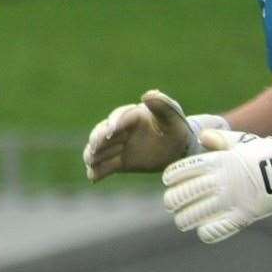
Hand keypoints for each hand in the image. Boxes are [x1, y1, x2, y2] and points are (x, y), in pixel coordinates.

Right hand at [82, 90, 226, 181]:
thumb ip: (163, 105)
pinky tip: (94, 177)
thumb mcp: (173, 116)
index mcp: (133, 115)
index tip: (111, 130)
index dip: (114, 123)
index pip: (119, 117)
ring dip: (92, 155)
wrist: (179, 150)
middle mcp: (121, 130)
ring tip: (91, 161)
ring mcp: (118, 146)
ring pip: (98, 150)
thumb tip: (148, 94)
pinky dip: (96, 172)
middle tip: (95, 147)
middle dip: (97, 138)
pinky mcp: (118, 163)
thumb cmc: (177, 128)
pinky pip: (104, 168)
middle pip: (101, 132)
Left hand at [162, 128, 271, 242]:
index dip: (170, 178)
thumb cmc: (266, 153)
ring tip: (184, 218)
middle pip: (180, 196)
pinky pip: (211, 231)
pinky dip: (204, 231)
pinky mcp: (240, 218)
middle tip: (173, 202)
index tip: (169, 181)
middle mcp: (219, 181)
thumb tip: (202, 137)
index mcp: (217, 161)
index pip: (180, 171)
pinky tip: (205, 227)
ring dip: (183, 218)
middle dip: (172, 201)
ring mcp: (229, 201)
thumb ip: (220, 140)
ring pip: (190, 217)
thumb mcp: (243, 141)